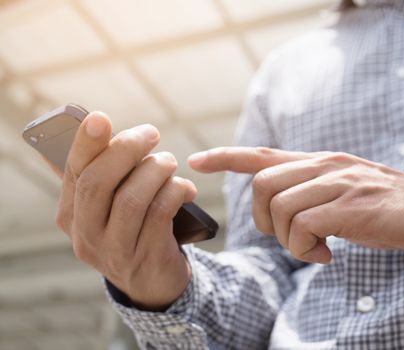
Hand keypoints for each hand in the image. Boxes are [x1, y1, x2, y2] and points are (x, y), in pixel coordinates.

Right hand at [49, 112, 195, 309]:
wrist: (153, 281)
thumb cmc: (132, 229)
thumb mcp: (109, 206)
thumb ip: (101, 172)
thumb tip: (91, 124)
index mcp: (70, 215)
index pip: (73, 172)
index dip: (86, 143)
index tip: (100, 118)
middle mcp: (86, 235)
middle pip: (98, 183)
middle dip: (126, 150)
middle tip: (151, 133)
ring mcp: (115, 250)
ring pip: (131, 198)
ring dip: (156, 171)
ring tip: (169, 162)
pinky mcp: (147, 256)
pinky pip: (160, 213)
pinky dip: (175, 191)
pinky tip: (186, 188)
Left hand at [189, 147, 403, 263]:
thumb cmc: (385, 205)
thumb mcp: (342, 190)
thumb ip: (310, 191)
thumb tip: (278, 210)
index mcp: (318, 162)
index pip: (263, 154)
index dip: (226, 157)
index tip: (197, 160)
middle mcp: (324, 165)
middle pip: (262, 185)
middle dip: (265, 221)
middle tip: (292, 239)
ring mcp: (338, 183)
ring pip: (281, 208)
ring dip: (290, 241)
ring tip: (316, 250)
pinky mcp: (351, 205)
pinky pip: (305, 227)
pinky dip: (308, 250)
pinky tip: (329, 256)